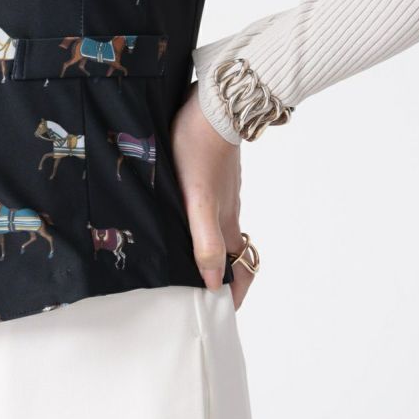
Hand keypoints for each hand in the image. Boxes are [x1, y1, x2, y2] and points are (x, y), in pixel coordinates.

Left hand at [170, 80, 254, 309]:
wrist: (213, 104)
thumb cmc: (199, 148)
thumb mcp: (196, 199)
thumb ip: (204, 239)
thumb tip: (210, 281)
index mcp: (226, 222)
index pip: (239, 269)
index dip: (233, 294)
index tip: (220, 313)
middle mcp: (228, 210)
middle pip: (230, 253)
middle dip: (219, 277)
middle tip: (196, 292)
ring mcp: (222, 191)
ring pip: (220, 229)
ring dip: (209, 249)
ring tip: (183, 260)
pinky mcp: (213, 173)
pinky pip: (211, 207)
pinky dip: (201, 223)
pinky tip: (178, 216)